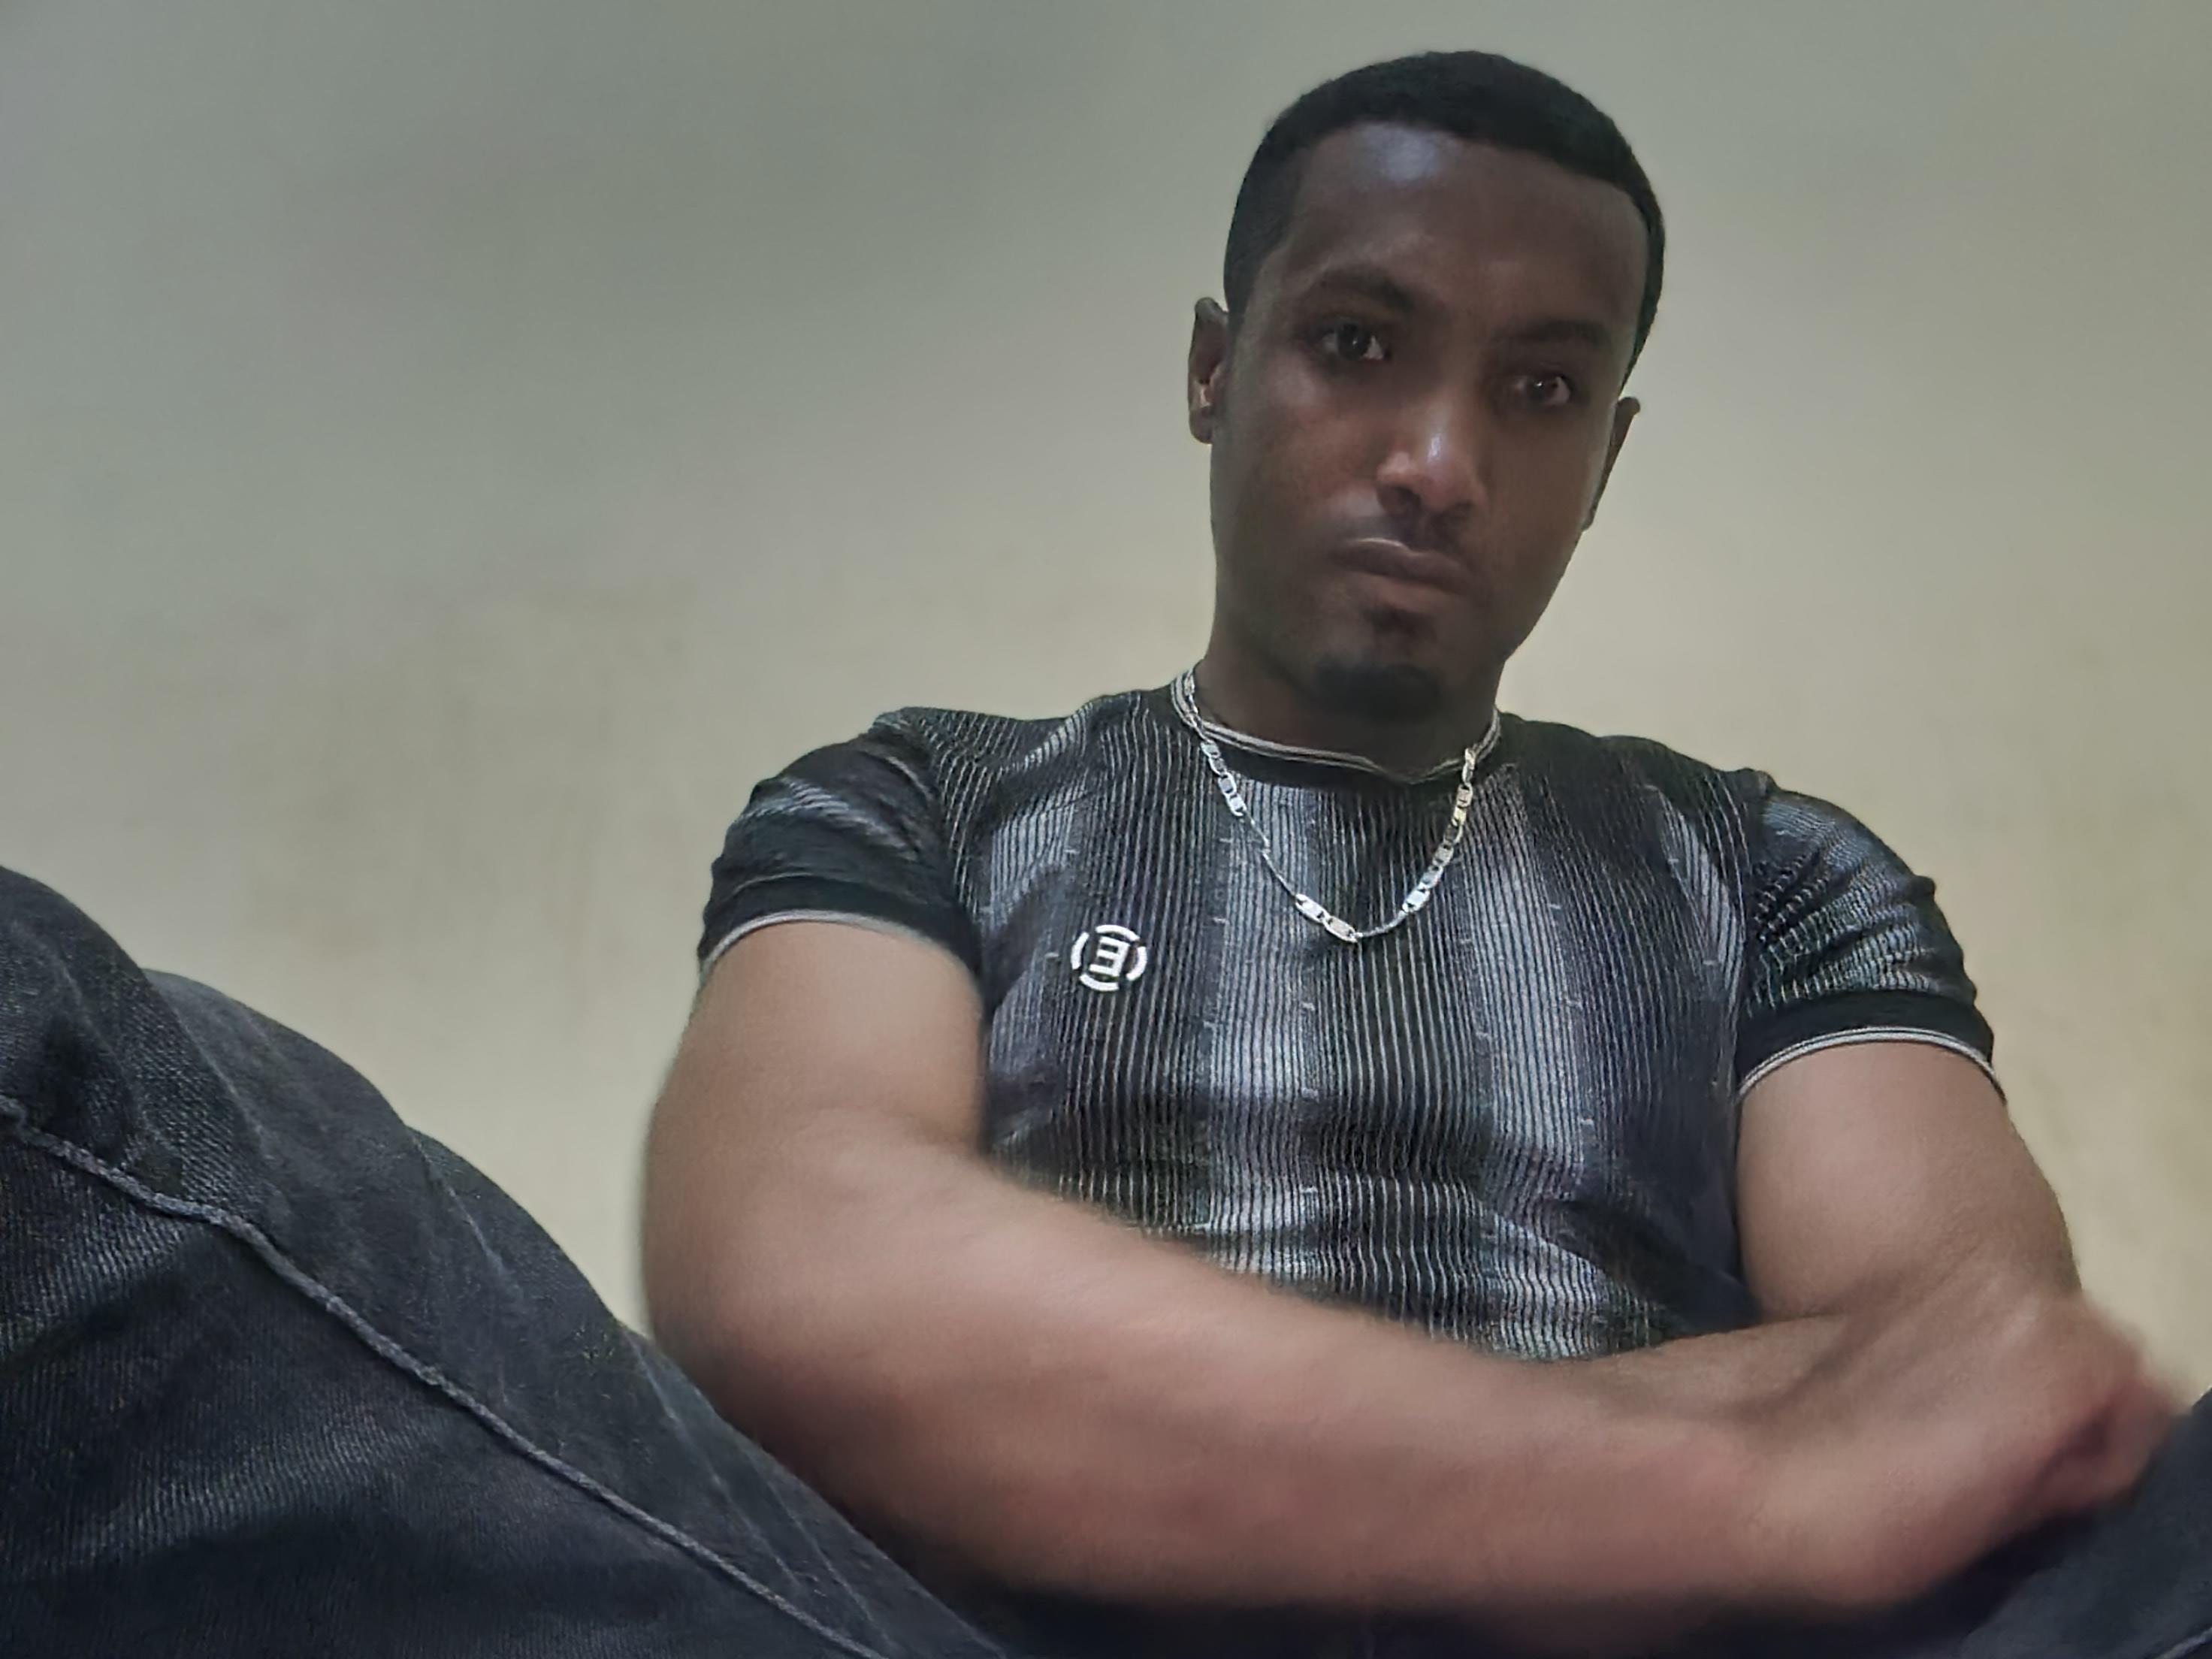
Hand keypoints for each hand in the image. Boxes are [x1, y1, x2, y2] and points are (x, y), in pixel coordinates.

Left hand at [1737, 1263, 2177, 1613]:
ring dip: (2009, 1377)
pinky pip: (1964, 1319)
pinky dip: (1957, 1357)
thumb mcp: (2009, 1514)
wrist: (1743, 1470)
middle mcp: (2016, 1291)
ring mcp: (1949, 1276)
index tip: (2052, 1496)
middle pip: (2087, 1353)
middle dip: (2062, 1406)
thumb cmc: (1884, 1511)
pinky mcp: (1891, 1284)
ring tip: (1951, 1440)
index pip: (2142, 1402)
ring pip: (2026, 1332)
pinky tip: (1909, 1407)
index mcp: (2066, 1349)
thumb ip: (2068, 1466)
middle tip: (2005, 1470)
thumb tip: (2077, 1452)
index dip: (2101, 1457)